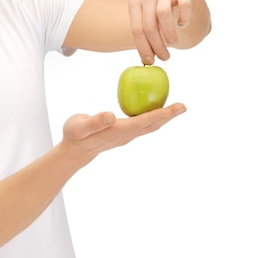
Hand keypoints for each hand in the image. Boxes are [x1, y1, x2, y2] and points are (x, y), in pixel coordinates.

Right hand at [61, 104, 186, 162]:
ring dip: (163, 117)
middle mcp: (126, 134)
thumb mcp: (81, 127)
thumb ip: (95, 122)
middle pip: (152, 125)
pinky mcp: (123, 133)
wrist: (74, 150)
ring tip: (175, 108)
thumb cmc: (75, 135)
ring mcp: (126, 135)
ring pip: (149, 126)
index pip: (145, 121)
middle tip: (183, 106)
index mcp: (119, 131)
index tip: (177, 107)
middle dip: (168, 116)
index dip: (161, 114)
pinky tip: (153, 108)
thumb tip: (111, 116)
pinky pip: (142, 124)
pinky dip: (152, 116)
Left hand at [128, 0, 194, 64]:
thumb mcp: (146, 16)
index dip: (143, 47)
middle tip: (165, 57)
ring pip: (163, 14)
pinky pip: (184, 6)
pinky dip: (184, 18)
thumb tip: (147, 60)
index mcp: (134, 2)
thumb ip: (144, 34)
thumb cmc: (157, 7)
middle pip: (149, 25)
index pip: (136, 29)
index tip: (150, 61)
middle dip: (157, 45)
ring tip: (173, 43)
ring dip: (169, 33)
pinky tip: (182, 24)